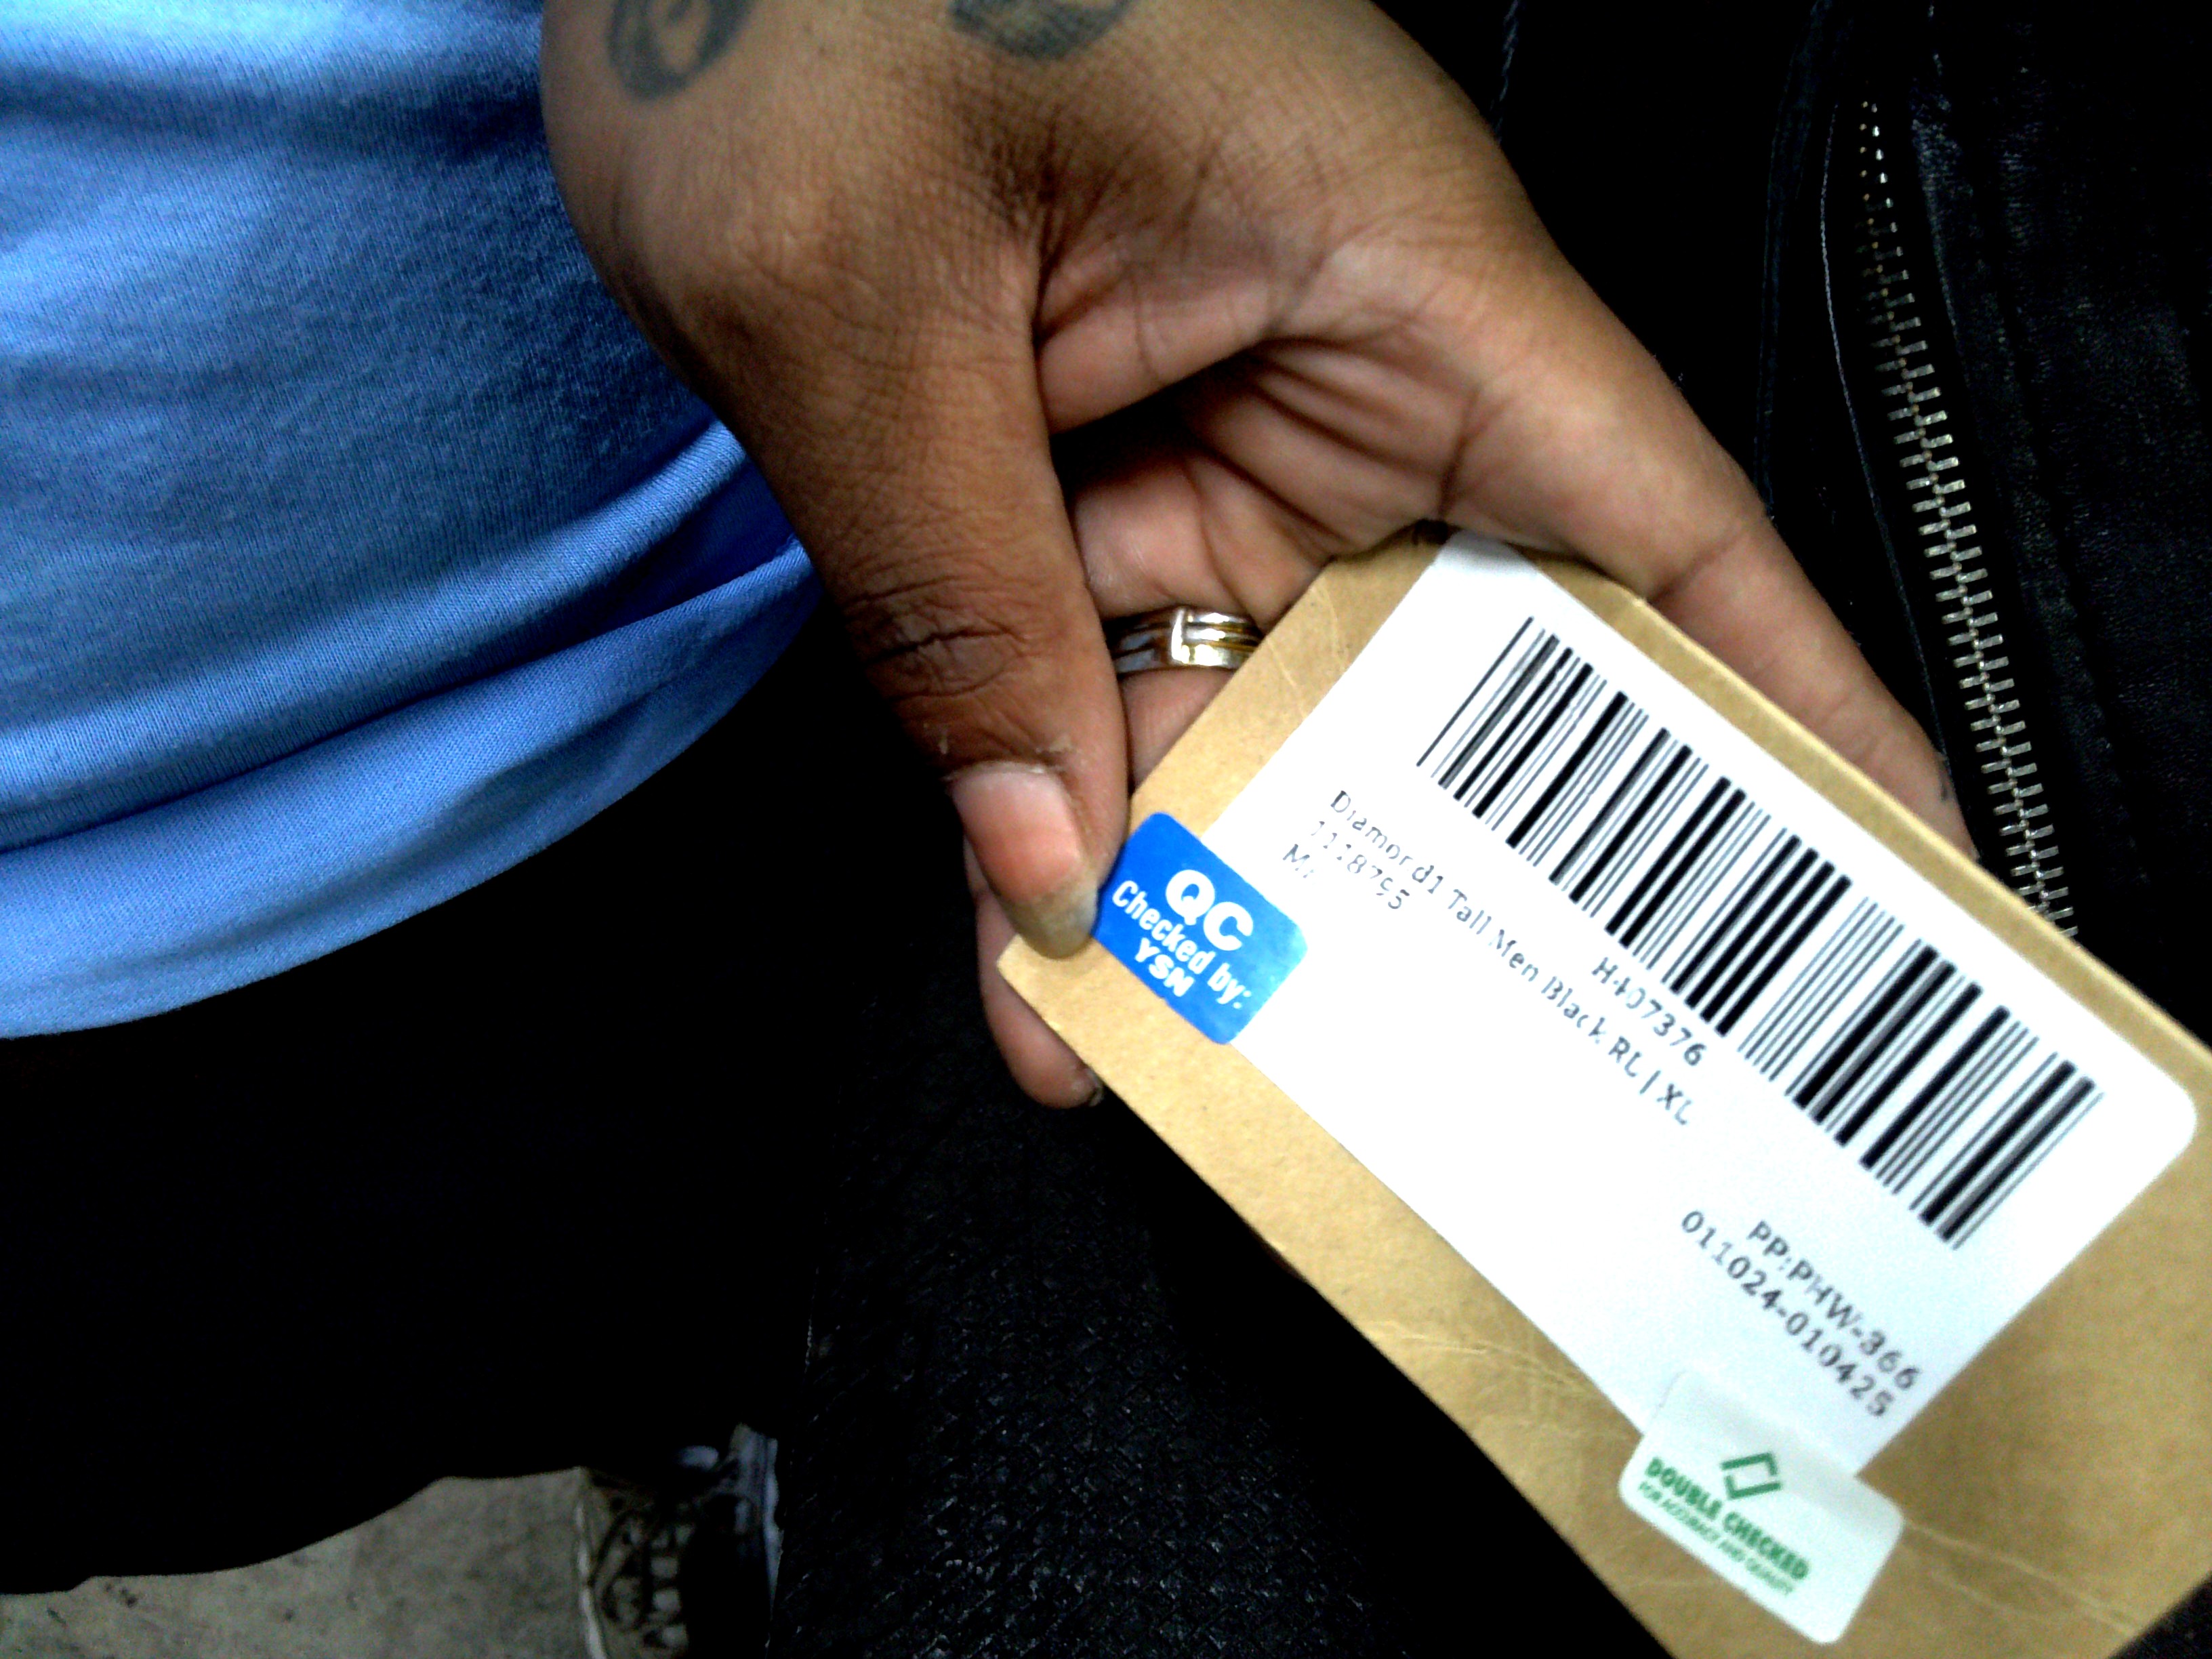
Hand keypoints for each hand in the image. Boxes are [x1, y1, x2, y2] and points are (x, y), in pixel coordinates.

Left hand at [542, 0, 1968, 1104]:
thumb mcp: (848, 291)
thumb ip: (955, 593)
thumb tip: (1051, 863)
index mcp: (1388, 260)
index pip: (1650, 509)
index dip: (1786, 693)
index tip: (1880, 857)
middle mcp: (1336, 347)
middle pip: (1436, 656)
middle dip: (1404, 879)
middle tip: (1393, 1083)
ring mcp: (1215, 405)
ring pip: (1248, 686)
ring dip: (1186, 867)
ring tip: (1117, 1044)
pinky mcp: (1093, 443)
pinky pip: (1108, 648)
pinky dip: (1062, 783)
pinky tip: (1021, 928)